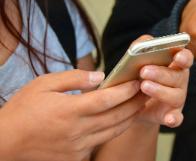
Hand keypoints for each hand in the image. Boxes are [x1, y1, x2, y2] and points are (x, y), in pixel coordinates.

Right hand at [0, 70, 145, 160]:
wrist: (5, 143)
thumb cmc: (23, 110)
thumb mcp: (43, 84)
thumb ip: (74, 78)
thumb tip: (100, 76)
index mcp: (70, 110)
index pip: (107, 99)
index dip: (126, 91)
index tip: (138, 82)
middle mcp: (77, 130)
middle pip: (116, 116)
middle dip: (135, 103)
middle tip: (147, 92)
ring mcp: (78, 147)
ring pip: (113, 131)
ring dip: (130, 118)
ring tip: (140, 105)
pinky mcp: (76, 157)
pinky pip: (101, 142)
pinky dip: (114, 130)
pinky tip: (120, 121)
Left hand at [132, 36, 192, 127]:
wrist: (132, 103)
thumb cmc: (138, 75)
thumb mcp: (138, 59)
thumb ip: (142, 46)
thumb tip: (144, 42)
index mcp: (176, 65)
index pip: (186, 58)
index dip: (184, 56)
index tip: (177, 56)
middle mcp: (180, 81)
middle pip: (178, 76)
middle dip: (161, 73)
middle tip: (143, 71)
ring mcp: (178, 99)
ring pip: (176, 96)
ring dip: (160, 91)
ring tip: (143, 86)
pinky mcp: (172, 115)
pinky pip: (176, 118)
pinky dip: (174, 119)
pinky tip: (169, 119)